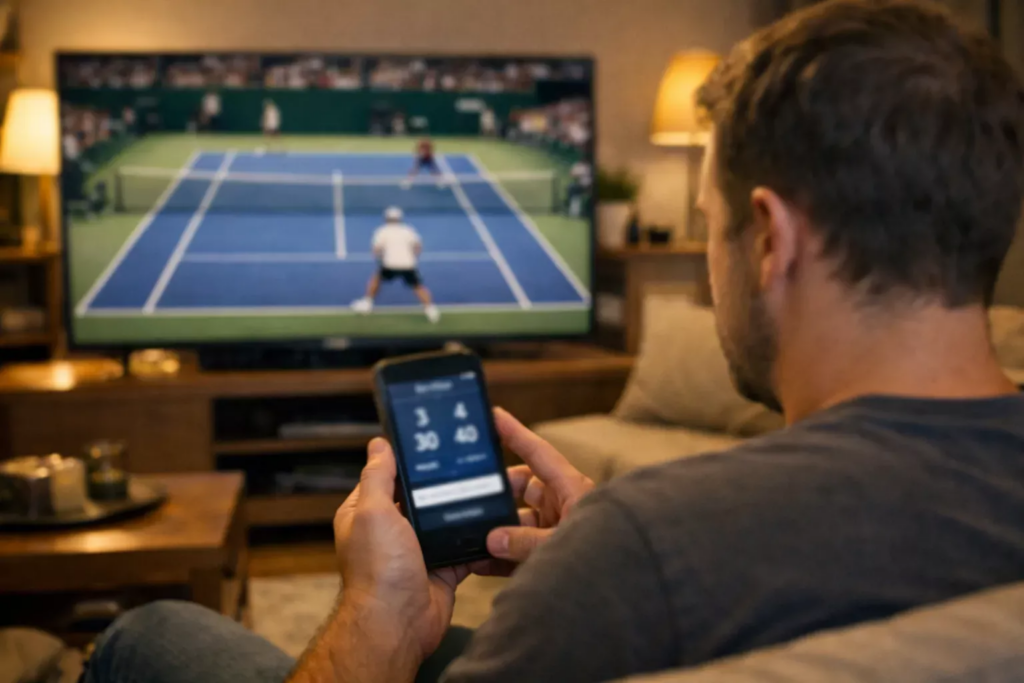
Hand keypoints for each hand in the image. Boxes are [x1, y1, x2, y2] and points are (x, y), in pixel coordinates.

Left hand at [334, 438, 468, 669]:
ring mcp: (418, 550)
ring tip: (491, 484)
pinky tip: (496, 520)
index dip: (407, 460)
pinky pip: (464, 547)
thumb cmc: (378, 569)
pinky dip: (478, 538)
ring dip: (464, 508)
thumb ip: (377, 477)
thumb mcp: (373, 512)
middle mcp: (391, 530)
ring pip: (445, 520)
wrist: (398, 624)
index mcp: (367, 514)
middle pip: (421, 497)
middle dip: (444, 483)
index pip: (387, 477)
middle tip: (473, 460)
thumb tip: (379, 444)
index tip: (434, 441)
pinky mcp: (442, 568)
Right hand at [470, 408, 593, 575]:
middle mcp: (563, 503)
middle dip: (497, 491)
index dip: (515, 433)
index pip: (537, 453)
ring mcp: (557, 527)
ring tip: (470, 536)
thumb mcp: (561, 544)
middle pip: (522, 486)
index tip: (493, 415)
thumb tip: (493, 539)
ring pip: (518, 521)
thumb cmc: (607, 556)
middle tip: (472, 495)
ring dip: (496, 530)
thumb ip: (525, 542)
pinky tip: (479, 563)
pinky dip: (501, 556)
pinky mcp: (552, 552)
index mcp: (571, 488)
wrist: (630, 587)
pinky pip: (520, 549)